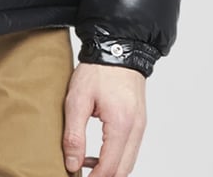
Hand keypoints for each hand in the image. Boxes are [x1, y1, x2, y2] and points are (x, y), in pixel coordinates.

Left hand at [62, 62, 146, 176]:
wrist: (118, 48)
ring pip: (128, 162)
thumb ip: (74, 134)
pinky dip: (115, 157)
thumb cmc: (97, 71)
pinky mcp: (139, 122)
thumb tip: (72, 164)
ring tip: (84, 163)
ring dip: (109, 169)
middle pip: (123, 171)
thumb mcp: (77, 99)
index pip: (110, 167)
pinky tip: (97, 152)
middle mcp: (136, 129)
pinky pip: (129, 149)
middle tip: (82, 174)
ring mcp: (140, 126)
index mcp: (121, 124)